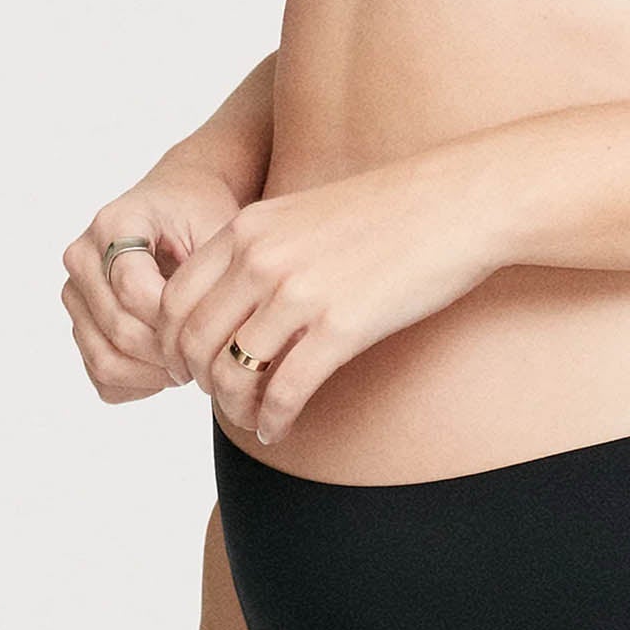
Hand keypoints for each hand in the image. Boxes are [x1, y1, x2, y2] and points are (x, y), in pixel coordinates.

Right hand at [60, 158, 244, 403]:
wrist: (175, 202)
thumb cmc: (198, 211)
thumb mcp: (216, 224)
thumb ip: (211, 272)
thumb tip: (203, 334)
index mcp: (113, 224)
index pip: (133, 289)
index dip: (174, 319)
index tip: (212, 326)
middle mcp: (82, 258)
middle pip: (119, 328)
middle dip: (168, 351)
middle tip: (208, 355)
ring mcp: (75, 293)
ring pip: (105, 359)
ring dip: (153, 374)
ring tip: (192, 363)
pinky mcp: (80, 323)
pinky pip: (101, 375)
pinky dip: (138, 383)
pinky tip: (171, 367)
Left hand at [156, 147, 506, 445]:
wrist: (458, 201)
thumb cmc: (390, 208)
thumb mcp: (305, 212)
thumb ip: (262, 249)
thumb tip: (231, 303)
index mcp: (249, 227)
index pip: (173, 298)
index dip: (172, 342)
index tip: (190, 364)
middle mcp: (262, 257)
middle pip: (193, 341)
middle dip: (199, 379)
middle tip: (219, 395)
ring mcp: (299, 293)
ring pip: (231, 373)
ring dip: (234, 408)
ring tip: (251, 417)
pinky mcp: (340, 327)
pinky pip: (283, 391)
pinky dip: (272, 420)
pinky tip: (279, 428)